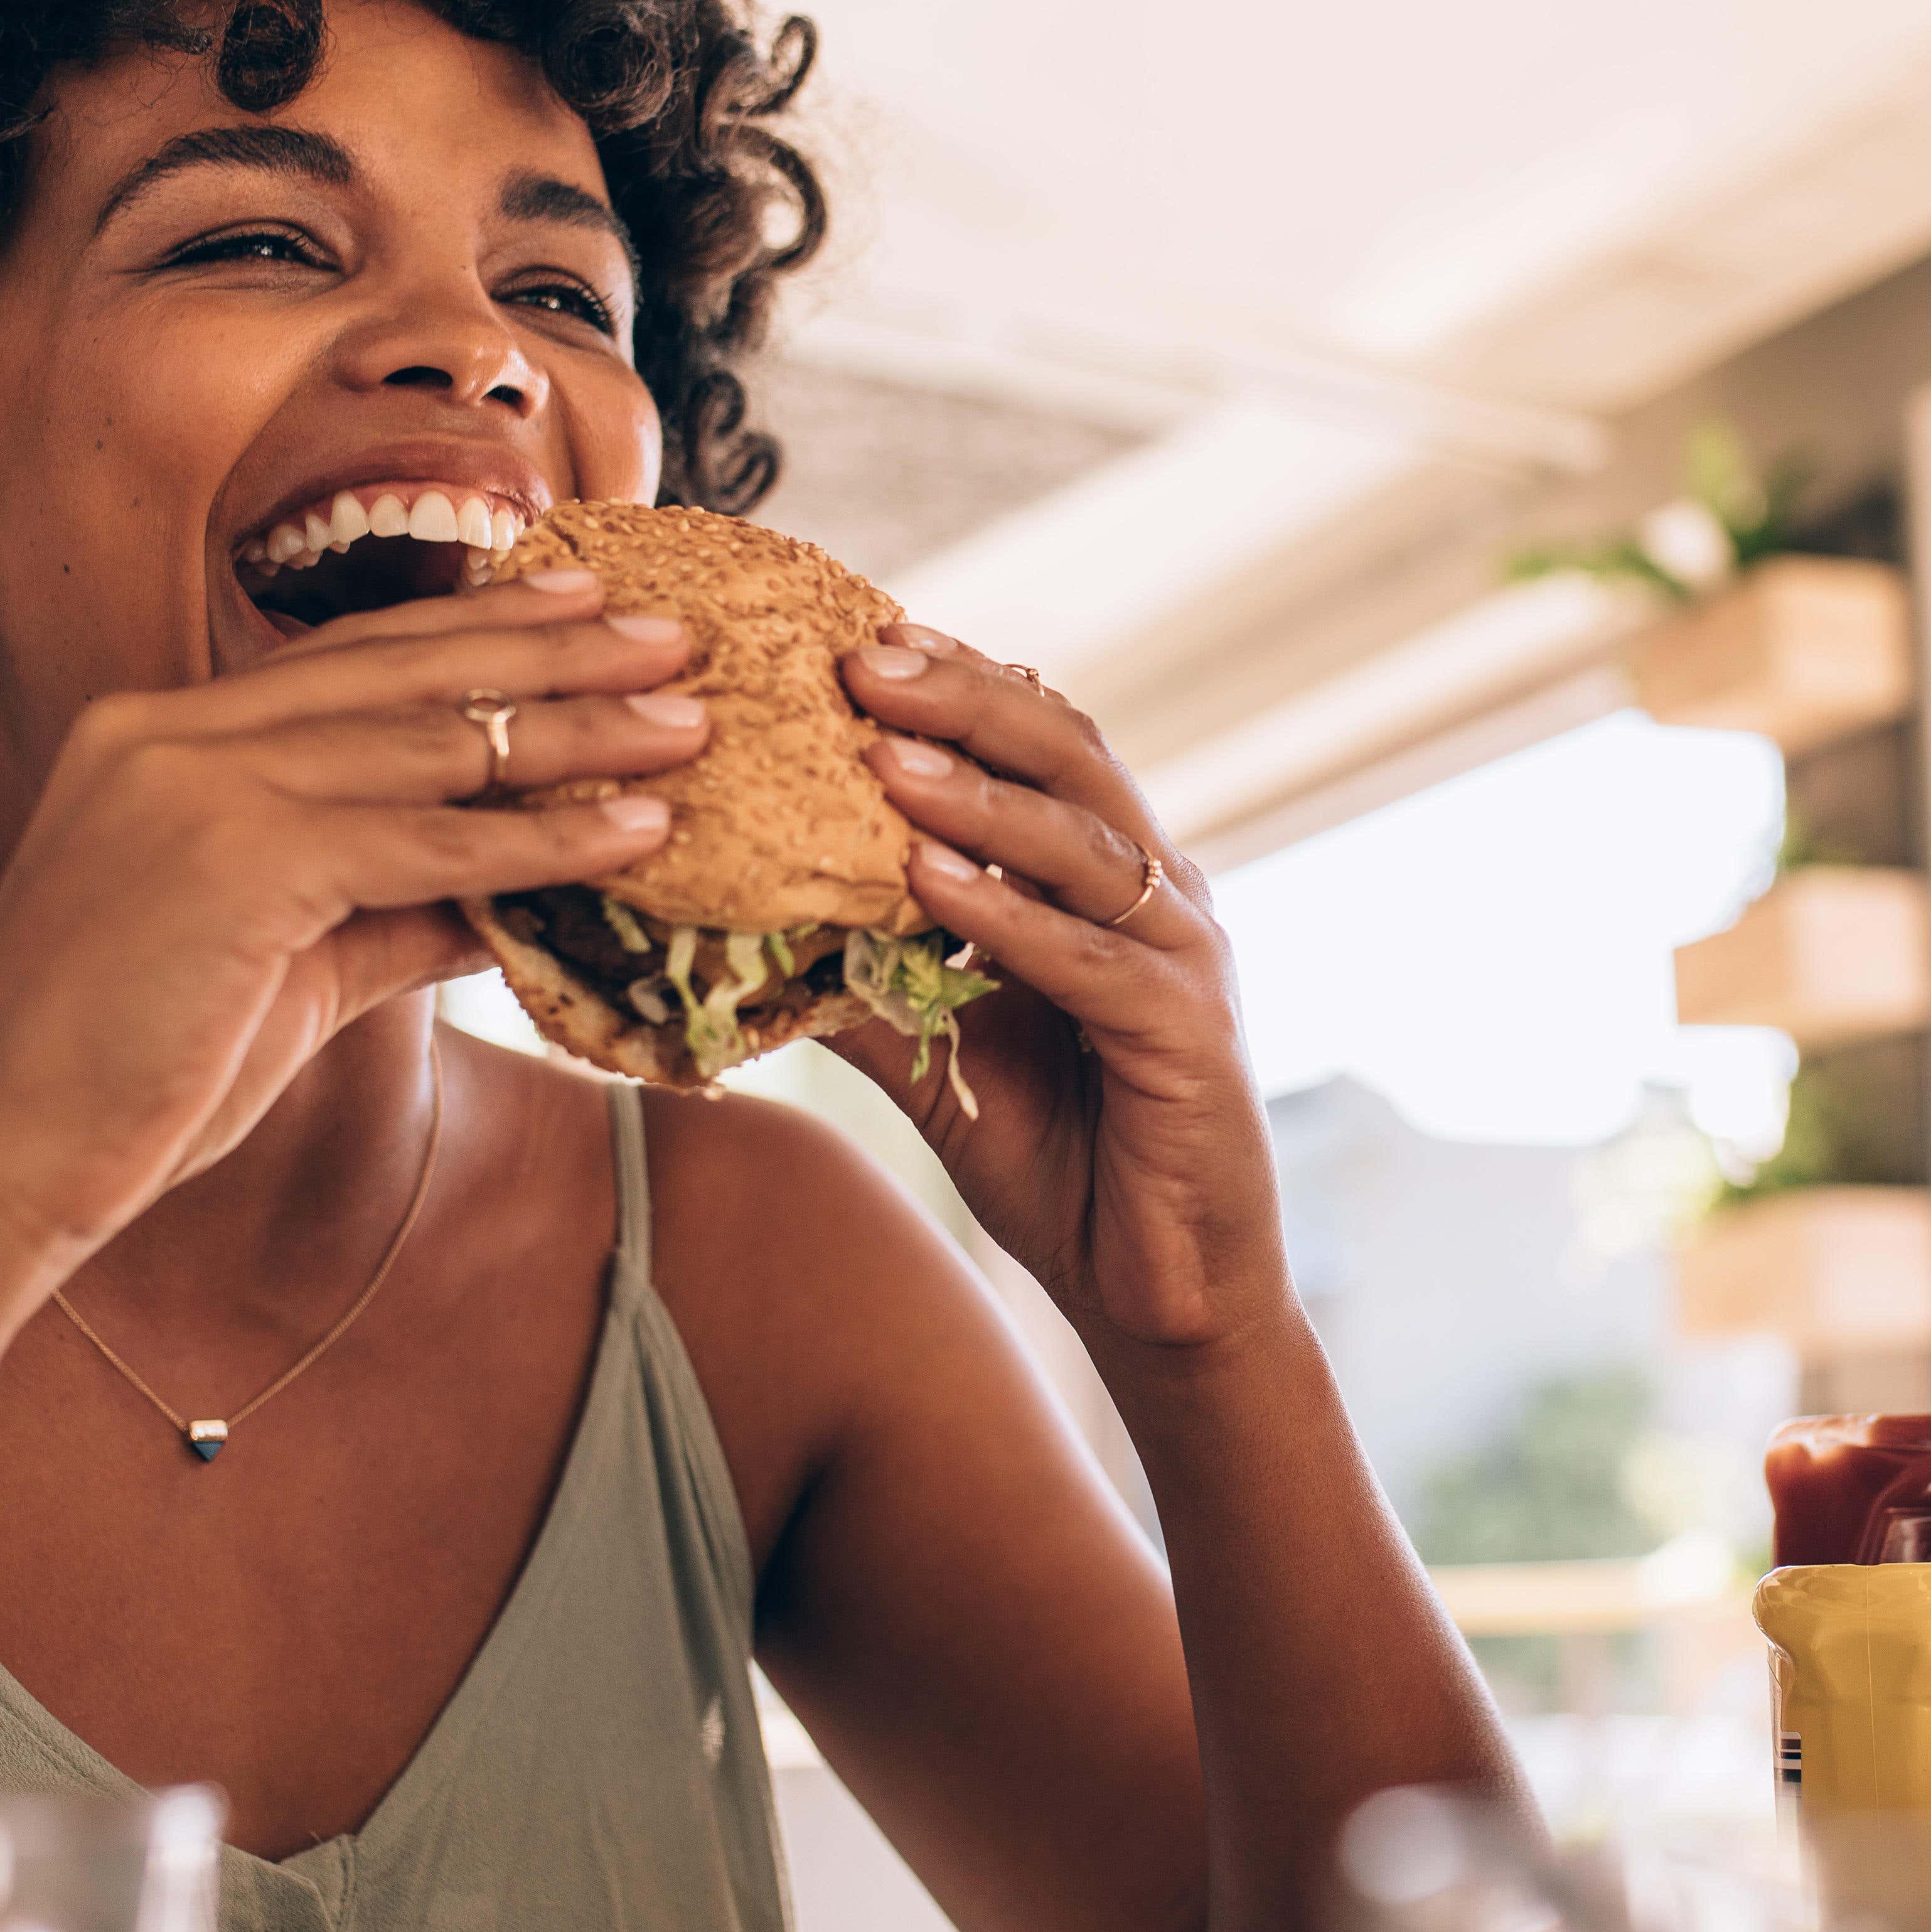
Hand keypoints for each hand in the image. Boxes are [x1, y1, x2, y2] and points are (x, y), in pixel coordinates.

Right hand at [0, 575, 707, 1272]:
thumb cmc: (129, 1078)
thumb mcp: (284, 966)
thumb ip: (392, 908)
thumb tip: (513, 894)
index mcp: (156, 735)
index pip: (348, 660)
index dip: (476, 629)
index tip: (584, 607)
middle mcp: (168, 732)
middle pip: (402, 671)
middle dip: (553, 648)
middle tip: (674, 634)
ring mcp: (193, 784)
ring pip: (431, 742)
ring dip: (578, 733)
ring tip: (689, 726)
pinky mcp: (232, 858)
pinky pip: (427, 840)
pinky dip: (541, 838)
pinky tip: (632, 832)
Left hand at [827, 626, 1282, 1350]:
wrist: (1160, 1294)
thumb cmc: (1062, 1159)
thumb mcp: (940, 1054)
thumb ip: (870, 980)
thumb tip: (744, 923)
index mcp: (1109, 878)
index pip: (1039, 744)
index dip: (956, 684)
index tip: (854, 637)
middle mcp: (1158, 895)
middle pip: (1070, 756)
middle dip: (964, 699)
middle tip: (862, 655)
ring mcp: (1184, 959)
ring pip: (1081, 843)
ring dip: (977, 793)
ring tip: (882, 750)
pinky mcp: (1186, 1035)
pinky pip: (1090, 958)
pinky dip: (1008, 915)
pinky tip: (929, 880)